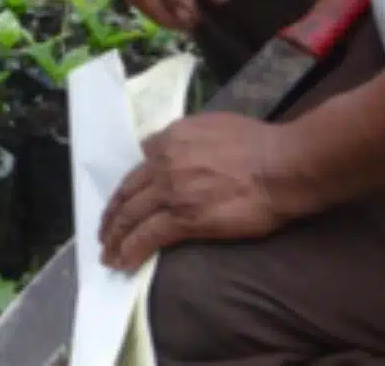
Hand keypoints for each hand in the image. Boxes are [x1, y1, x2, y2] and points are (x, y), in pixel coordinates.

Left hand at [98, 113, 291, 271]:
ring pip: (130, 216)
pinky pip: (147, 236)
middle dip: (112, 215)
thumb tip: (179, 146)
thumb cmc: (260, 143)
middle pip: (127, 192)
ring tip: (108, 253)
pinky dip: (130, 250)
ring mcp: (171, 191)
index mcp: (171, 138)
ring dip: (115, 237)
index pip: (140, 163)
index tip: (128, 199)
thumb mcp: (216, 124)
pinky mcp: (183, 218)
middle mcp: (164, 162)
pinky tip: (123, 262)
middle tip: (104, 231)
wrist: (280, 166)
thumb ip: (190, 135)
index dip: (131, 185)